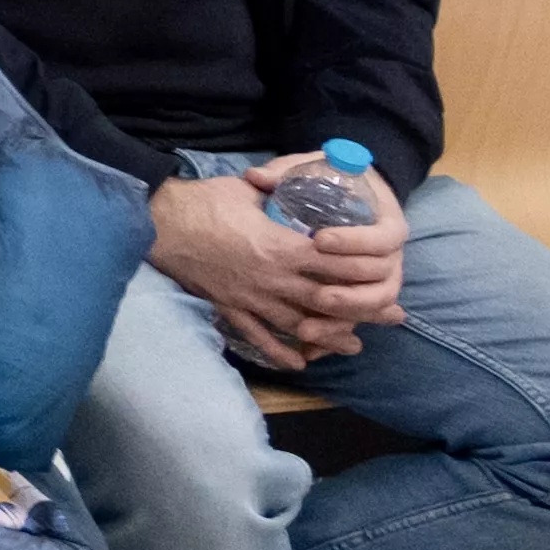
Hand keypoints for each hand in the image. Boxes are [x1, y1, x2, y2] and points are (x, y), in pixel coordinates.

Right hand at [149, 164, 402, 368]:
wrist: (158, 224)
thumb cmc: (204, 202)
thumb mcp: (249, 191)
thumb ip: (280, 195)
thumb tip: (299, 185)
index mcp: (281, 247)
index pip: (335, 264)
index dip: (363, 270)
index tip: (386, 273)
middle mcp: (272, 278)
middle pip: (326, 299)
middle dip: (362, 309)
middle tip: (391, 316)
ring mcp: (251, 298)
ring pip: (299, 324)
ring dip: (329, 337)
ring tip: (356, 345)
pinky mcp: (230, 307)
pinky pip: (258, 336)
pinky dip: (279, 353)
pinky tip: (299, 363)